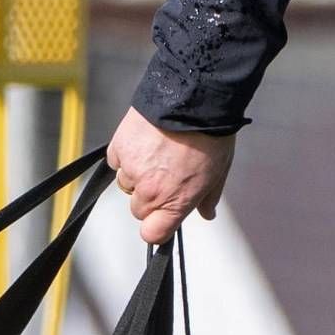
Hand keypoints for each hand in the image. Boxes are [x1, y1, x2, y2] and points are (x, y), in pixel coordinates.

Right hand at [109, 110, 235, 244]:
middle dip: (149, 198)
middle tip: (165, 175)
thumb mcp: (218, 172)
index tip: (162, 218)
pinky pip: (116, 160)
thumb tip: (207, 214)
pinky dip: (126, 154)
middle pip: (139, 210)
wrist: (194, 99)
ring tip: (156, 152)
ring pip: (126, 184)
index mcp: (175, 202)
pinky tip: (143, 141)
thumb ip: (208, 198)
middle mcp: (150, 192)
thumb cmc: (210, 136)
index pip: (152, 234)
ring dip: (136, 174)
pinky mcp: (119, 148)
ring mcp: (132, 170)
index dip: (157, 227)